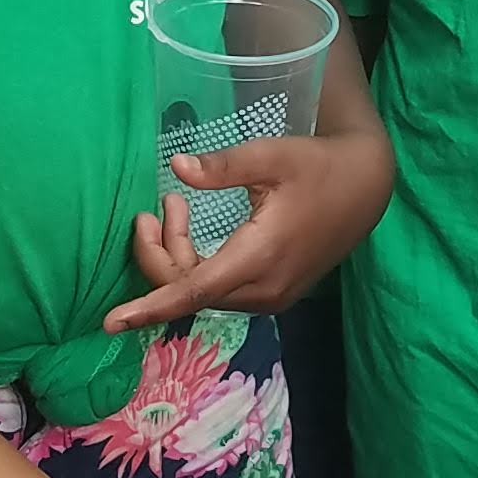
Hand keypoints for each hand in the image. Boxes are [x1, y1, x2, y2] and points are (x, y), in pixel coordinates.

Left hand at [103, 129, 394, 328]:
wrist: (366, 188)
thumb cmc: (318, 166)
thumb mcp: (271, 156)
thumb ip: (223, 165)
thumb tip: (176, 167)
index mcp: (259, 257)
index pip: (192, 291)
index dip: (149, 306)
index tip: (111, 321)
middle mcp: (263, 289)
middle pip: (189, 291)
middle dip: (160, 253)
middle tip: (153, 208)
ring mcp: (270, 297)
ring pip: (203, 292)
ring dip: (178, 257)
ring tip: (174, 207)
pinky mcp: (274, 294)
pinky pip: (220, 291)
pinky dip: (198, 266)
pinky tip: (194, 229)